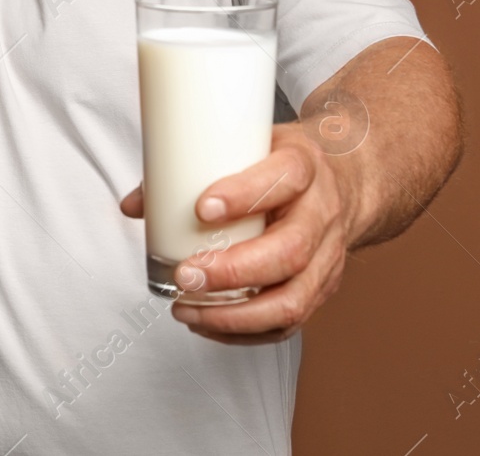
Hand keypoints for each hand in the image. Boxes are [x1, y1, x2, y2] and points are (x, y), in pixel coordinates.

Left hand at [118, 123, 357, 343]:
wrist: (345, 182)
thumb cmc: (281, 164)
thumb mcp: (246, 146)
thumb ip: (189, 170)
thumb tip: (134, 205)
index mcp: (304, 166)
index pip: (284, 179)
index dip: (244, 195)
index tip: (202, 208)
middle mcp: (322, 213)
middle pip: (291, 250)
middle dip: (233, 271)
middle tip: (185, 275)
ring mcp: (327, 256)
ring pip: (294, 297)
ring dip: (236, 314)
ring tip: (187, 310)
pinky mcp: (323, 288)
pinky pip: (291, 322)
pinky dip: (246, 332)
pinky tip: (207, 326)